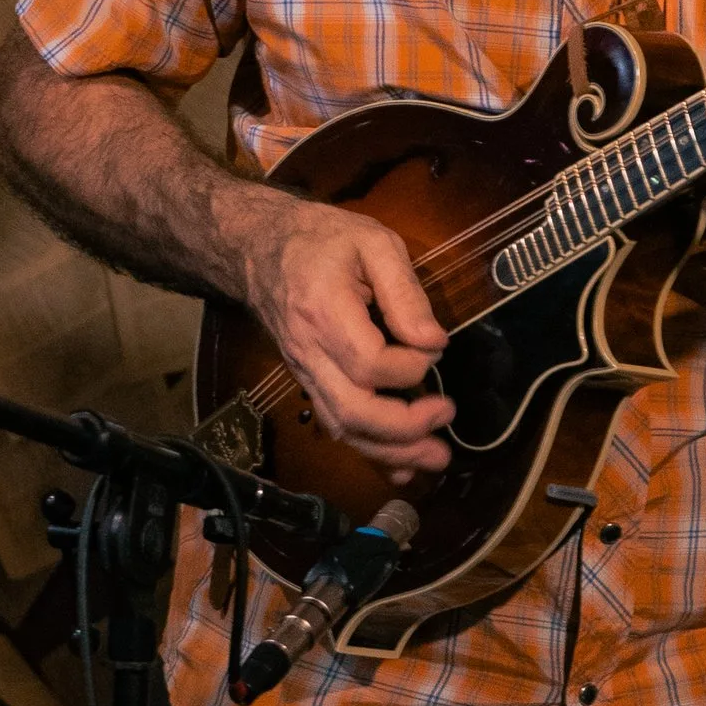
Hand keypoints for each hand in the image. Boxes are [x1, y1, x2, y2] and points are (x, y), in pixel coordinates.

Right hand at [234, 192, 454, 475]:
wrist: (258, 248)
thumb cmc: (320, 240)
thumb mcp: (371, 242)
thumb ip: (405, 291)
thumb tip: (433, 340)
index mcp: (324, 312)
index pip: (369, 362)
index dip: (411, 366)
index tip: (436, 346)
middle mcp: (309, 351)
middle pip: (353, 410)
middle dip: (404, 428)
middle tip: (446, 416)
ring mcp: (305, 371)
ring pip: (344, 427)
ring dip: (392, 451)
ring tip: (435, 456)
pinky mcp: (309, 381)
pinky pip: (336, 424)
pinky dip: (371, 451)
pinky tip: (402, 465)